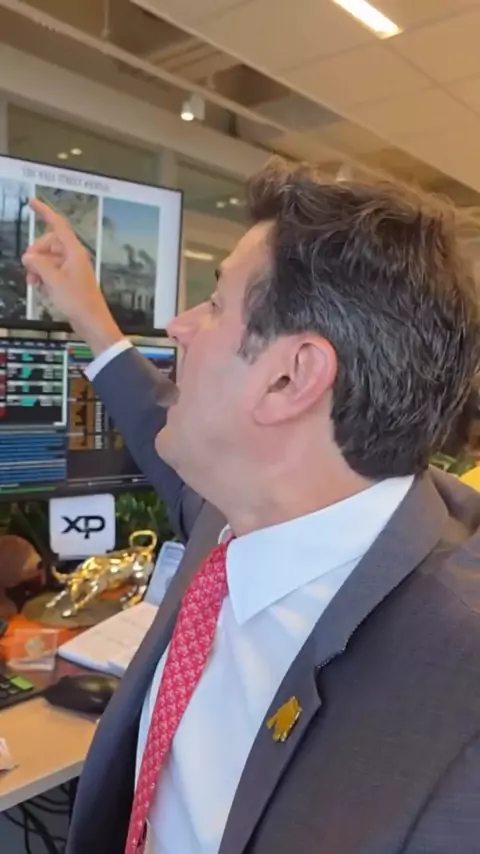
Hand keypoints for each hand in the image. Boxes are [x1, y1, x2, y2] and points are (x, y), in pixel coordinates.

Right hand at [22, 199, 123, 355]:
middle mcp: (73, 257)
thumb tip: (28, 256)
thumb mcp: (53, 281)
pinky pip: (52, 272)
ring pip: (48, 259)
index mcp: (73, 252)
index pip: (57, 225)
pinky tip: (43, 291)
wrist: (92, 323)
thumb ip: (39, 264)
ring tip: (34, 285)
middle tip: (29, 271)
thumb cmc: (78, 302)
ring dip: (38, 269)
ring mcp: (72, 269)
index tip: (31, 202)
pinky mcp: (69, 281)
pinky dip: (45, 278)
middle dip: (35, 255)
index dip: (45, 212)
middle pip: (48, 244)